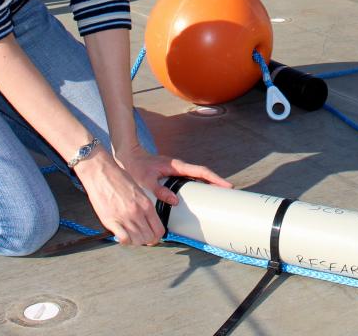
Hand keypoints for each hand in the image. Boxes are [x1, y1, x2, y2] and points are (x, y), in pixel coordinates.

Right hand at [73, 151, 167, 245]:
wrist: (102, 173)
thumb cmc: (119, 178)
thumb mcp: (139, 191)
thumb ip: (144, 206)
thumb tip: (147, 221)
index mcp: (146, 204)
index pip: (158, 229)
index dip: (157, 237)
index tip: (153, 237)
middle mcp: (137, 213)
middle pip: (149, 237)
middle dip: (147, 240)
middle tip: (141, 238)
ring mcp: (124, 218)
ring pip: (137, 240)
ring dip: (136, 241)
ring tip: (132, 237)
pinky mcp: (110, 221)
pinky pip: (123, 238)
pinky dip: (124, 241)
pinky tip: (122, 236)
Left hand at [114, 143, 232, 207]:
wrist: (129, 156)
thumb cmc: (137, 167)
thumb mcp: (146, 181)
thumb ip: (160, 191)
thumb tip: (175, 201)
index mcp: (177, 166)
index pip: (201, 172)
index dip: (215, 179)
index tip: (227, 186)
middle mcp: (180, 167)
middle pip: (203, 174)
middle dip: (216, 182)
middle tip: (228, 192)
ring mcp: (177, 170)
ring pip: (197, 176)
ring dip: (208, 183)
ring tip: (218, 195)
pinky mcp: (173, 173)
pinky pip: (190, 179)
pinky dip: (198, 184)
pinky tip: (199, 194)